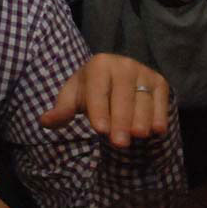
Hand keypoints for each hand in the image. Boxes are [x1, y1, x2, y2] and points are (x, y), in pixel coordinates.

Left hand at [40, 54, 170, 147]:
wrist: (115, 76)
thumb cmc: (91, 90)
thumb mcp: (74, 97)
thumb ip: (61, 111)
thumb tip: (45, 121)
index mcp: (99, 64)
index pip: (98, 91)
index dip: (99, 110)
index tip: (100, 129)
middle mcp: (123, 64)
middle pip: (123, 97)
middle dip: (120, 121)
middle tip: (119, 143)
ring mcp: (143, 72)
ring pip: (143, 100)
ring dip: (141, 120)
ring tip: (138, 136)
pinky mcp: (159, 82)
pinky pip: (161, 101)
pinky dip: (159, 115)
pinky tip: (156, 130)